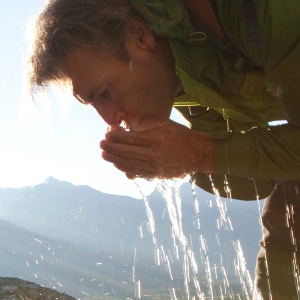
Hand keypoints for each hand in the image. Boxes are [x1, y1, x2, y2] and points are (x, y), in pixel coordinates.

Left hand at [99, 120, 214, 178]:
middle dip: (112, 149)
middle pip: (128, 152)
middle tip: (101, 145)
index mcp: (157, 139)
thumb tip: (127, 123)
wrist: (198, 154)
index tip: (107, 134)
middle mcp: (155, 154)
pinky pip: (137, 173)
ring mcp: (155, 167)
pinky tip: (117, 165)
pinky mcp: (157, 175)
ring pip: (130, 164)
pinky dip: (126, 169)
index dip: (117, 137)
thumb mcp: (166, 124)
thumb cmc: (181, 135)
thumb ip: (146, 124)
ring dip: (115, 160)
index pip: (132, 139)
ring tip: (104, 155)